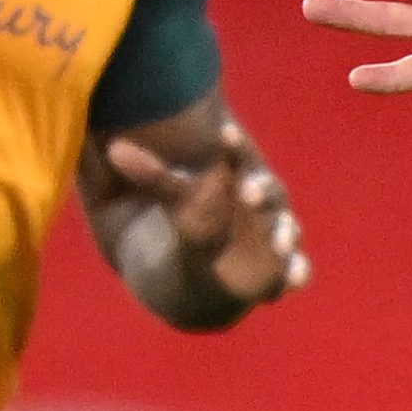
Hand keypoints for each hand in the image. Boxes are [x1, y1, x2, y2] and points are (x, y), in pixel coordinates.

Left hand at [103, 122, 308, 307]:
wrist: (213, 271)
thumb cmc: (199, 218)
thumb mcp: (175, 198)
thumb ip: (152, 175)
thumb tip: (113, 148)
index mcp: (238, 176)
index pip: (238, 156)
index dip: (234, 146)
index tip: (224, 133)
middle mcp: (264, 203)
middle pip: (270, 191)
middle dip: (261, 191)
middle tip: (247, 193)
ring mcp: (276, 234)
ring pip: (287, 229)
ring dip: (284, 234)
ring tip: (278, 244)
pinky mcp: (282, 269)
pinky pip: (297, 269)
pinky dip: (298, 272)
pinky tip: (292, 277)